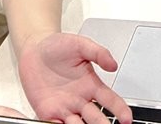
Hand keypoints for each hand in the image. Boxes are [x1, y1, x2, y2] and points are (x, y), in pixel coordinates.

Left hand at [17, 32, 131, 123]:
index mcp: (91, 85)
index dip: (120, 110)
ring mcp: (65, 107)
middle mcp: (80, 99)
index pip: (110, 100)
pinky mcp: (48, 112)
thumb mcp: (81, 45)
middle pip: (95, 117)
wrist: (34, 50)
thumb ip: (98, 53)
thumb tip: (113, 64)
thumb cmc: (57, 46)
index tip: (127, 119)